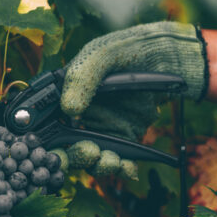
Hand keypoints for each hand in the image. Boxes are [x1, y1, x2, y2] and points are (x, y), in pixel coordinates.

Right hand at [59, 21, 207, 175]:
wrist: (168, 55)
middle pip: (68, 149)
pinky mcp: (125, 137)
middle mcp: (80, 116)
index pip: (48, 125)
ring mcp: (103, 128)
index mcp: (65, 96)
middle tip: (91, 153)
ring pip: (93, 158)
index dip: (48, 143)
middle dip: (77, 158)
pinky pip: (120, 159)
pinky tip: (128, 168)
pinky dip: (123, 169)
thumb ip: (82, 77)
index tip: (59, 149)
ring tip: (112, 160)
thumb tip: (69, 109)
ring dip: (100, 166)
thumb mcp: (101, 55)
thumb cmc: (128, 48)